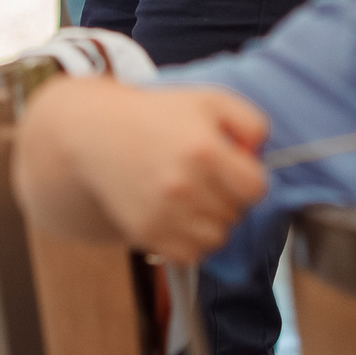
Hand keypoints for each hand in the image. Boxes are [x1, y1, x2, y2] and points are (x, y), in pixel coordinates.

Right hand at [29, 80, 271, 261]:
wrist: (96, 135)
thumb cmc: (156, 116)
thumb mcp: (209, 100)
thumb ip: (250, 122)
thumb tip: (259, 155)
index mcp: (204, 150)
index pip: (256, 188)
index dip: (248, 177)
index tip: (232, 168)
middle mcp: (184, 186)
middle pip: (236, 213)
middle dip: (227, 197)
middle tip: (205, 177)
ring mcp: (164, 214)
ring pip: (216, 238)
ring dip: (211, 221)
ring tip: (192, 197)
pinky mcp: (147, 233)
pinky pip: (190, 253)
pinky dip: (190, 240)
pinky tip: (178, 215)